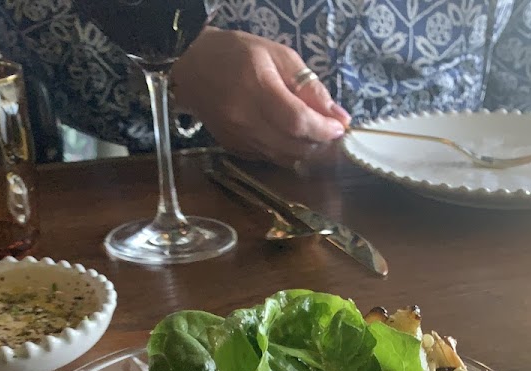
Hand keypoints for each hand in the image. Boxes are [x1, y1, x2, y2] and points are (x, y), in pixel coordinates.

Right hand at [172, 27, 351, 166]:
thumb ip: (309, 86)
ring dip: (305, 150)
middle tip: (329, 130)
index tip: (340, 127)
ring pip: (283, 157)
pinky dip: (286, 152)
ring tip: (313, 134)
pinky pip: (269, 158)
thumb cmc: (237, 53)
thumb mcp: (278, 56)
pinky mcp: (233, 149)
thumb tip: (338, 116)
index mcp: (257, 88)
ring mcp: (237, 138)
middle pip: (293, 146)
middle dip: (319, 142)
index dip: (324, 129)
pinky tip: (290, 137)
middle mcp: (245, 119)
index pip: (298, 121)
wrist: (191, 67)